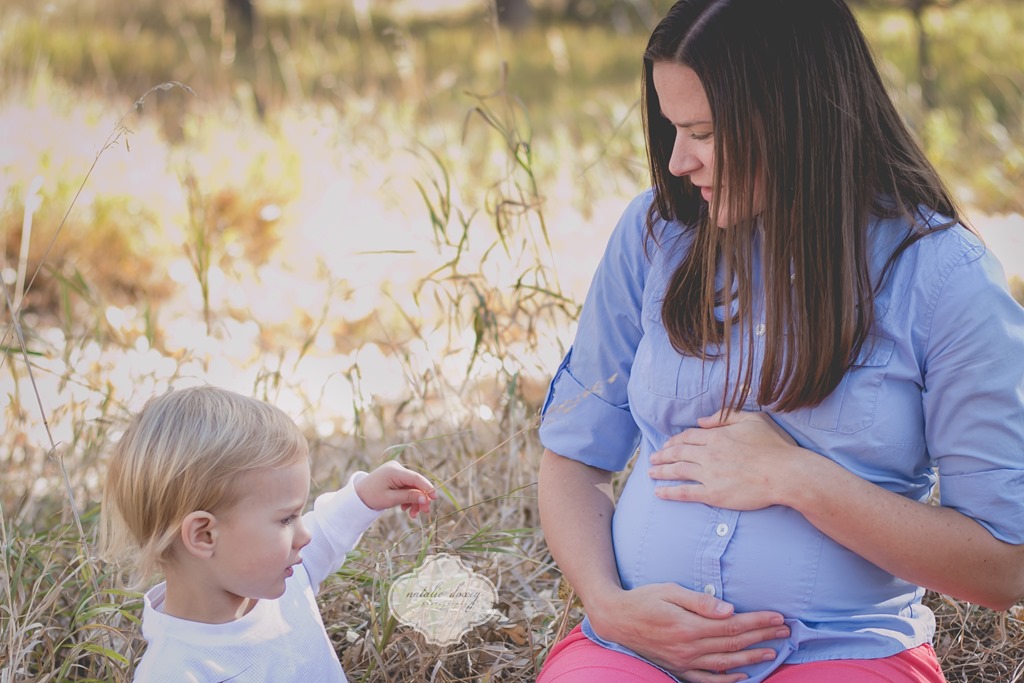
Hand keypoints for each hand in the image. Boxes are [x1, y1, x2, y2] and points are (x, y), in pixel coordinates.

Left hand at [355, 460, 435, 517]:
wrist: (357, 496)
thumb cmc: (371, 497)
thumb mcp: (390, 499)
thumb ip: (408, 497)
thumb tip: (425, 498)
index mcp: (394, 471)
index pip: (416, 478)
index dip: (427, 488)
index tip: (435, 498)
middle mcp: (397, 468)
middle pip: (415, 483)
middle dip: (421, 498)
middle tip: (425, 512)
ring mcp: (396, 472)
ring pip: (412, 487)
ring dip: (415, 500)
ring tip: (413, 515)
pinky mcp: (395, 477)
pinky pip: (407, 487)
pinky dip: (408, 497)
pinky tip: (405, 508)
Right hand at [588, 583, 788, 681]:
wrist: (616, 619)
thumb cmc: (643, 599)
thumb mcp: (670, 591)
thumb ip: (700, 601)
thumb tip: (729, 609)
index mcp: (688, 626)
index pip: (732, 626)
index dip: (757, 622)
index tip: (777, 617)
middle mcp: (688, 648)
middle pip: (733, 644)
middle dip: (762, 636)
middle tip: (784, 631)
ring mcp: (683, 662)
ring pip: (725, 664)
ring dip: (751, 659)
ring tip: (772, 652)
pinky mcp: (677, 668)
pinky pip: (706, 680)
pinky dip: (726, 681)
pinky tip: (741, 677)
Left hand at [648, 410, 804, 510]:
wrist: (786, 474)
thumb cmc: (775, 447)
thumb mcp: (753, 420)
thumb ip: (725, 417)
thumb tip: (701, 421)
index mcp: (717, 436)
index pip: (688, 437)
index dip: (675, 441)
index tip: (668, 445)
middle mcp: (709, 454)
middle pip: (678, 452)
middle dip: (663, 455)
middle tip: (653, 458)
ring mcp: (709, 474)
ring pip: (678, 471)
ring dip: (661, 471)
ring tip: (650, 472)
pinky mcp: (713, 494)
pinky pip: (685, 492)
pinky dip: (669, 492)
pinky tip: (658, 492)